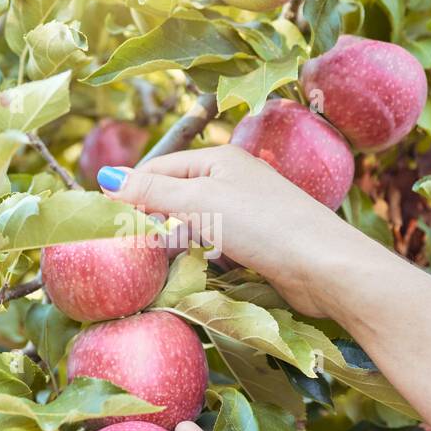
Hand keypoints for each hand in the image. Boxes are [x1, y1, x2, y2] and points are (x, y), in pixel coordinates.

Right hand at [97, 145, 343, 317]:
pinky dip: (201, 258)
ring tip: (158, 260)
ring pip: (195, 225)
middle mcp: (234, 180)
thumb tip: (106, 177)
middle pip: (177, 196)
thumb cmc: (263, 224)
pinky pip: (216, 247)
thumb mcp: (200, 201)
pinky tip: (194, 271)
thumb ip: (152, 190)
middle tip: (129, 244)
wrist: (323, 265)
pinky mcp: (258, 244)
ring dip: (177, 242)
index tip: (106, 217)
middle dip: (154, 219)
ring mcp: (248, 213)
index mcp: (220, 158)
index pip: (160, 168)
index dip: (132, 190)